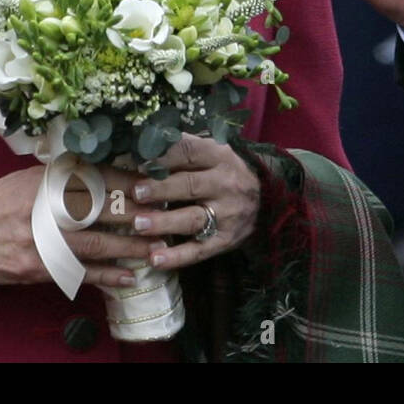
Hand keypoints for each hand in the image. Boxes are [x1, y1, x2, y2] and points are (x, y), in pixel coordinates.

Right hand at [0, 165, 156, 289]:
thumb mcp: (22, 179)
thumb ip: (60, 177)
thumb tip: (100, 171)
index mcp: (42, 181)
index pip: (94, 176)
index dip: (127, 180)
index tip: (155, 180)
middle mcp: (42, 208)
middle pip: (101, 210)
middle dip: (138, 213)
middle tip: (169, 213)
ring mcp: (38, 242)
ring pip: (96, 244)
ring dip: (131, 247)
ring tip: (160, 247)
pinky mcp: (35, 269)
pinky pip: (79, 273)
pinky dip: (107, 276)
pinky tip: (130, 276)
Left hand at [130, 134, 260, 270]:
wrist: (266, 200)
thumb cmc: (225, 171)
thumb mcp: (213, 152)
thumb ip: (184, 148)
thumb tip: (143, 144)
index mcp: (219, 156)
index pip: (191, 152)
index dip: (165, 156)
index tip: (140, 162)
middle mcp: (225, 184)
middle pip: (190, 185)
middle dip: (161, 189)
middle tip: (136, 192)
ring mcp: (227, 214)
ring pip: (193, 218)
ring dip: (165, 222)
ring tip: (138, 224)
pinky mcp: (225, 240)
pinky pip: (199, 250)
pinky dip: (177, 256)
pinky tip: (155, 259)